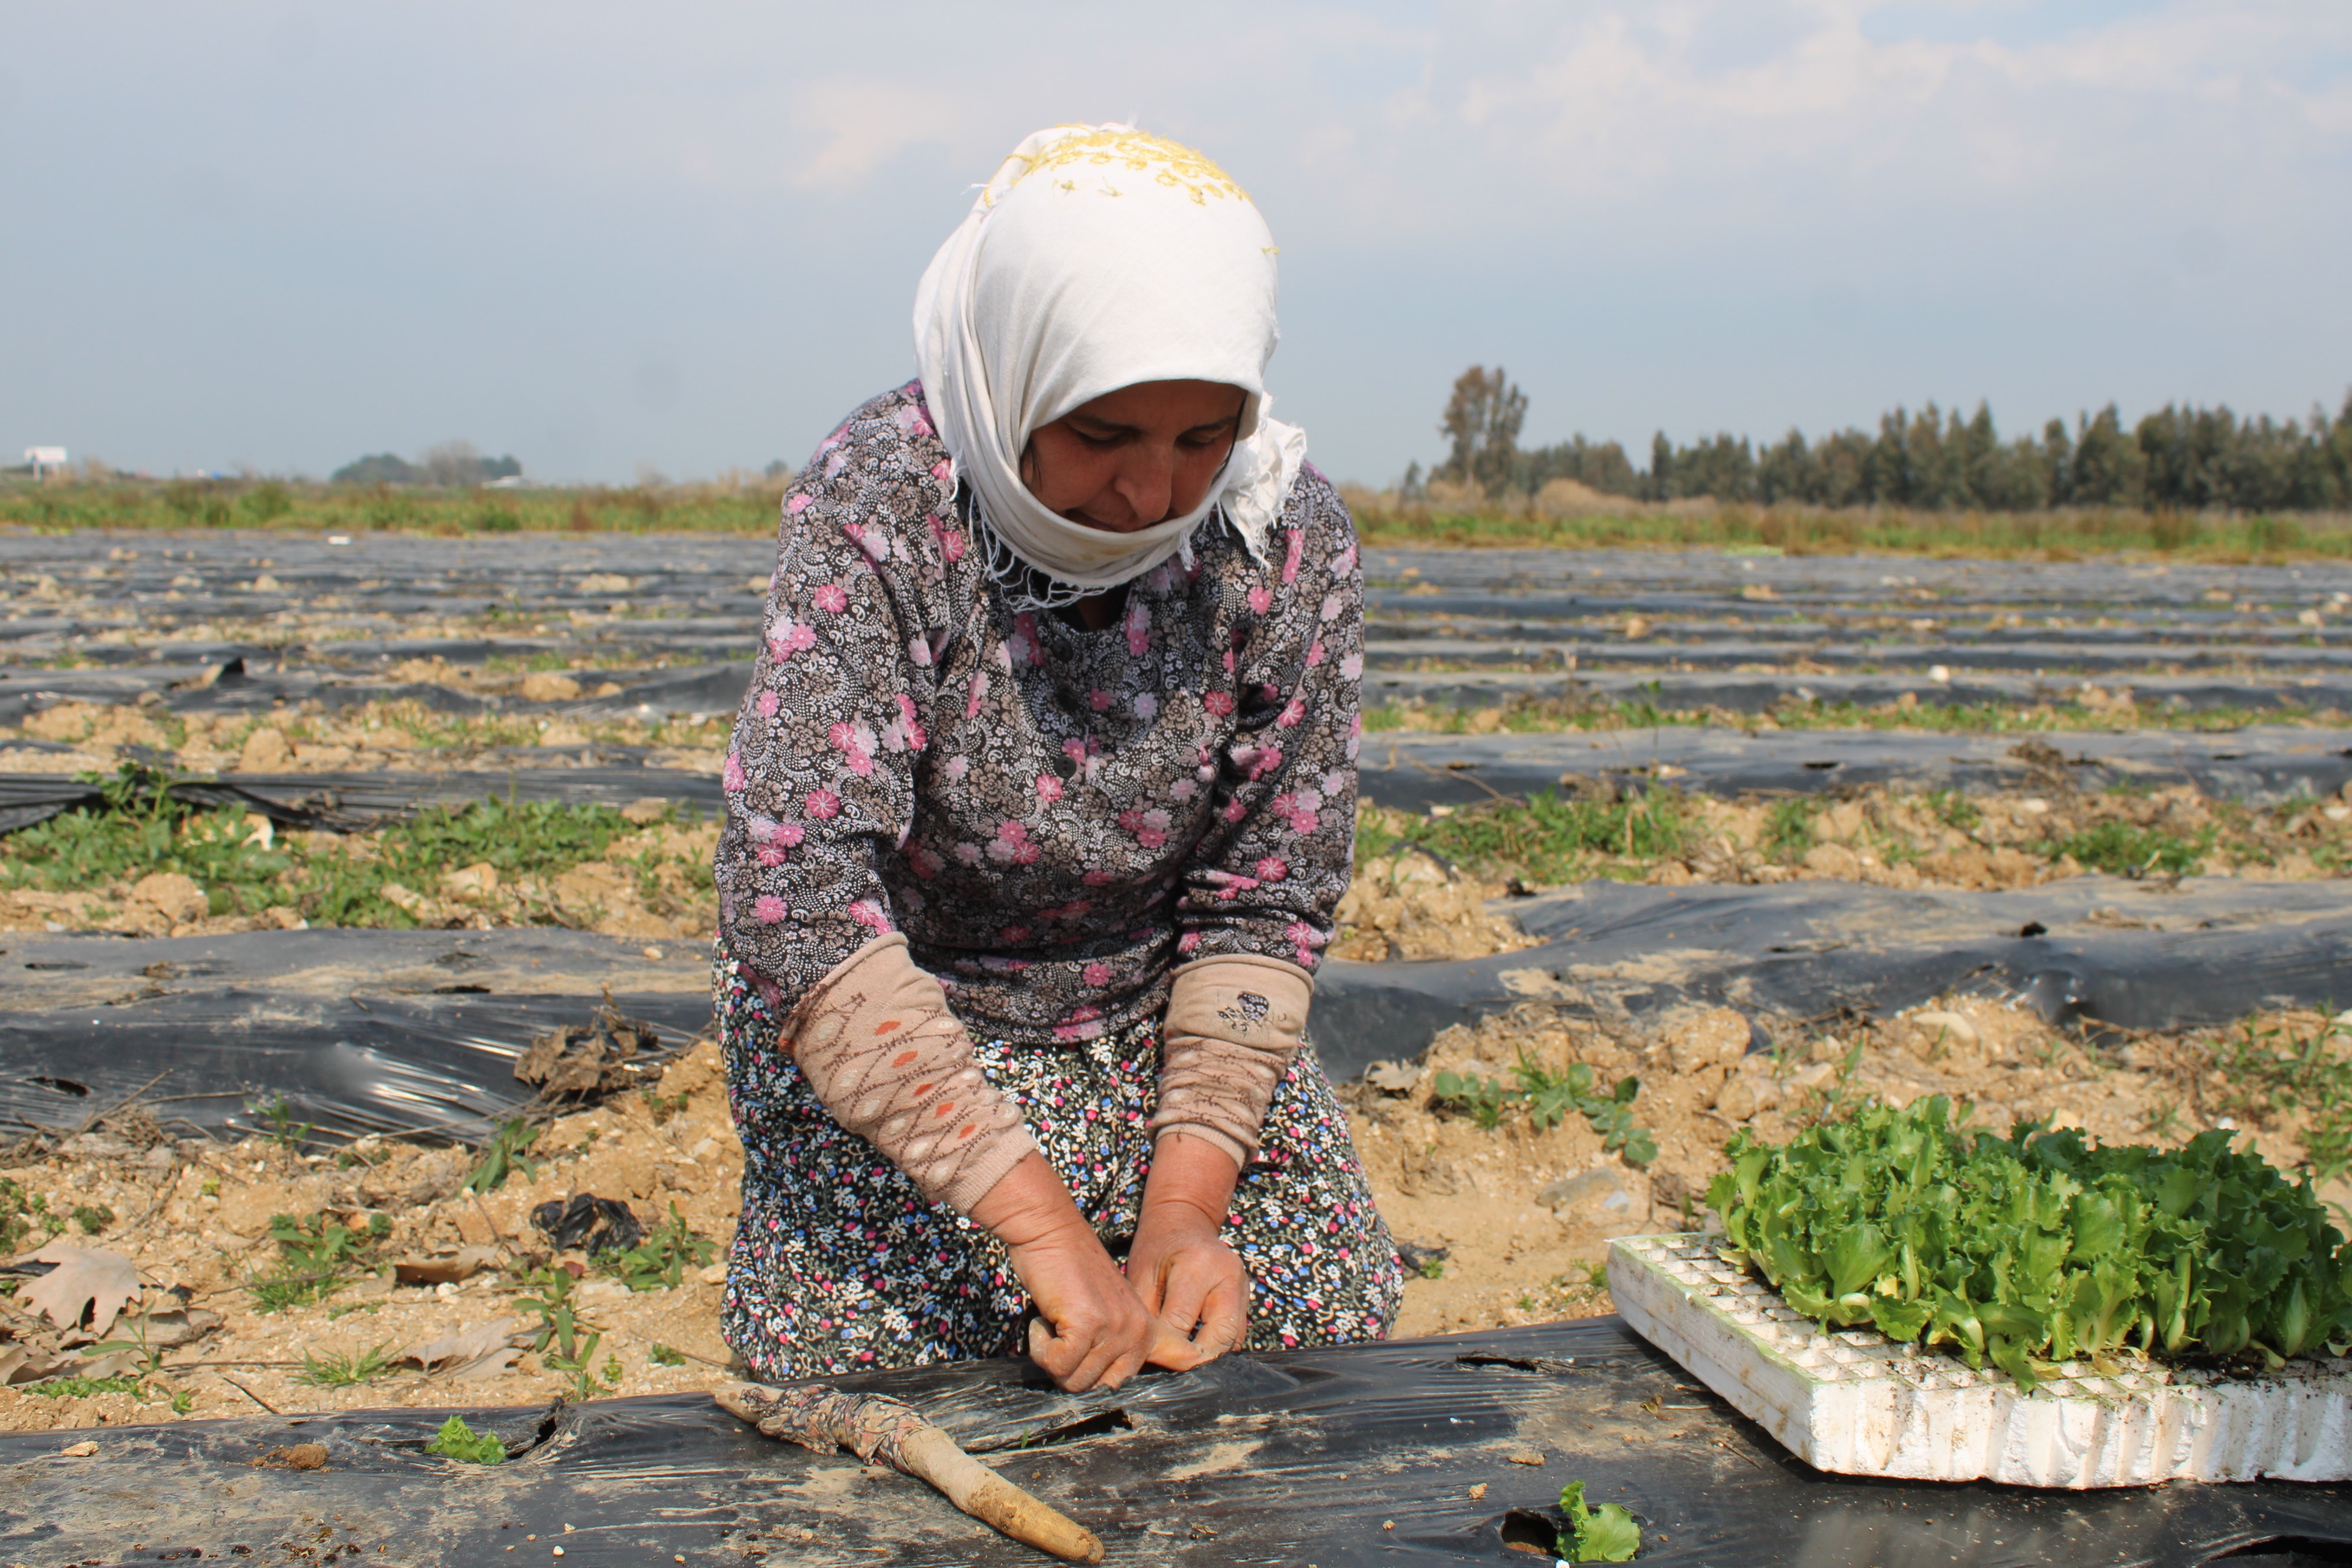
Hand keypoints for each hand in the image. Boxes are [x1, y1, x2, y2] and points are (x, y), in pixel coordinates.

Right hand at [973, 1152, 1199, 1391]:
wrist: (1048, 1230)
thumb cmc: (1067, 1271)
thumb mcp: (1104, 1312)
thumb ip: (1113, 1348)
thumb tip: (1105, 1392)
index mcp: (1146, 1331)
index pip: (1124, 1384)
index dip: (1097, 1381)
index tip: (1081, 1361)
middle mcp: (1138, 1331)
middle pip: (1094, 1388)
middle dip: (1067, 1368)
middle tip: (1060, 1334)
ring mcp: (1116, 1328)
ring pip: (1074, 1380)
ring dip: (1051, 1356)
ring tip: (1054, 1319)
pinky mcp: (1089, 1324)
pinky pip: (1057, 1364)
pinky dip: (1039, 1347)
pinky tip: (1043, 1318)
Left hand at [1127, 1207, 1248, 1359]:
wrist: (1185, 1221)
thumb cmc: (1156, 1248)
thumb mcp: (1142, 1276)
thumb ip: (1147, 1317)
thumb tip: (1147, 1357)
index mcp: (1198, 1264)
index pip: (1182, 1323)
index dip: (1164, 1348)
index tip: (1147, 1358)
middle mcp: (1229, 1275)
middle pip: (1220, 1337)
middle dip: (1195, 1360)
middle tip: (1170, 1369)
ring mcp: (1243, 1287)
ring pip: (1233, 1340)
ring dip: (1208, 1357)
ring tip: (1181, 1361)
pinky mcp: (1247, 1298)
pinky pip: (1235, 1335)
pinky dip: (1216, 1347)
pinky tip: (1195, 1349)